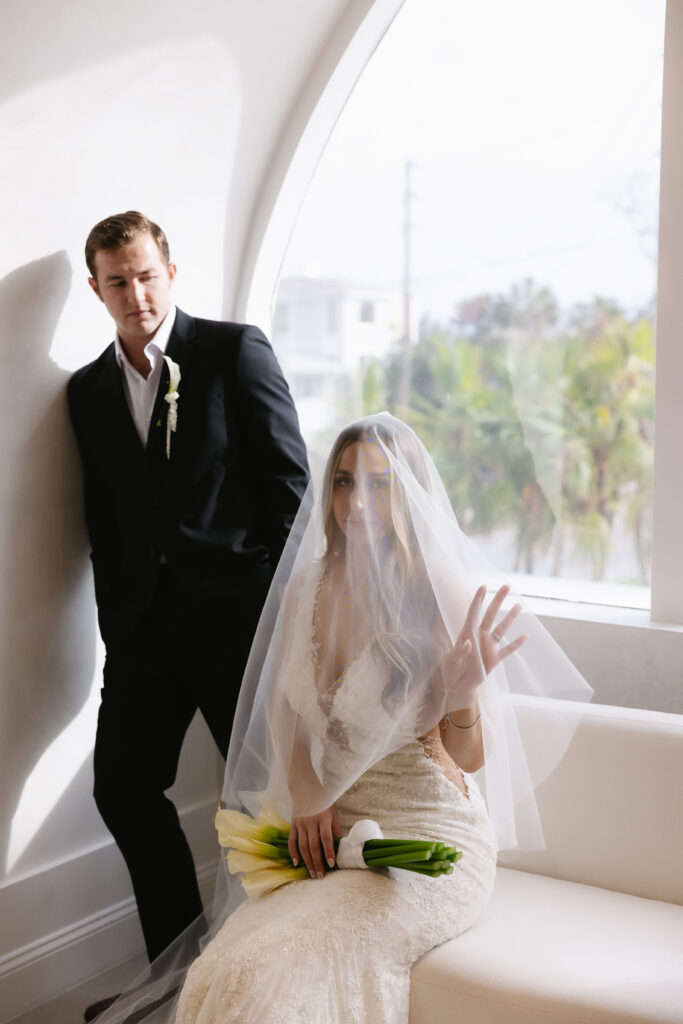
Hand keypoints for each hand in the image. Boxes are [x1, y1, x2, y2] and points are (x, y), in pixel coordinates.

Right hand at [289, 805, 341, 879]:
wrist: (305, 789)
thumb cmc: (323, 801)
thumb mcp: (333, 812)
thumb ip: (335, 828)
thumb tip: (340, 844)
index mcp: (323, 818)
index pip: (326, 838)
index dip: (328, 852)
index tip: (331, 864)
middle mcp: (311, 821)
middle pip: (313, 846)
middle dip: (317, 862)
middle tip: (320, 876)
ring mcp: (300, 823)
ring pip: (302, 846)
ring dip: (307, 861)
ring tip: (312, 873)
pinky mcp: (293, 824)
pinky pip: (292, 841)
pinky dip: (293, 853)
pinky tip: (297, 863)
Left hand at [441, 585, 526, 702]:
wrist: (458, 686)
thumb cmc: (450, 671)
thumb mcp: (449, 662)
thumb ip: (458, 652)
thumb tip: (468, 642)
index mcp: (466, 633)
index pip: (473, 613)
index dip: (479, 599)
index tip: (484, 586)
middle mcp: (479, 636)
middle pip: (491, 615)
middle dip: (498, 600)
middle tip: (507, 586)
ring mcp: (488, 647)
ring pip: (501, 629)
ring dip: (510, 618)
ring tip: (519, 605)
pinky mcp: (495, 659)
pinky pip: (507, 650)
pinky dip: (516, 644)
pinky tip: (525, 636)